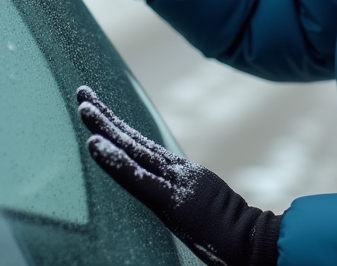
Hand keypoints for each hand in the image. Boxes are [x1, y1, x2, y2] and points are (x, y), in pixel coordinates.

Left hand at [76, 86, 280, 265]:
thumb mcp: (202, 210)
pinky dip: (115, 161)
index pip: (141, 148)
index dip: (117, 129)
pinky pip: (138, 179)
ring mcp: (175, 182)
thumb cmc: (230, 234)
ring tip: (83, 108)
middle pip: (132, 139)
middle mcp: (175, 172)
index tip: (97, 110)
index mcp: (179, 176)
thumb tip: (173, 195)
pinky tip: (95, 144)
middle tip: (82, 93)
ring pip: (133, 150)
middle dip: (105, 117)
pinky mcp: (174, 200)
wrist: (254, 242)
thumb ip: (185, 196)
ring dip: (105, 128)